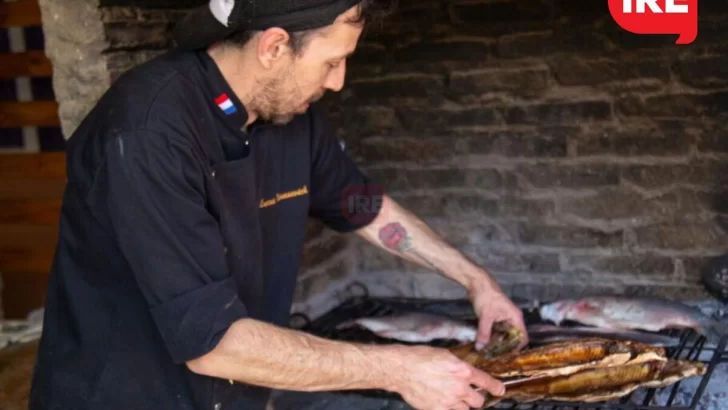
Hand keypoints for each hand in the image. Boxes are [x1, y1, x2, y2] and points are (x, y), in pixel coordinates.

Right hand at [384, 345, 504, 409]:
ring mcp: (449, 401)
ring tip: (454, 398)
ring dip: (463, 405)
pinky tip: (443, 402)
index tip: (499, 390)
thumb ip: (459, 365)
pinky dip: (450, 409)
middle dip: (476, 397)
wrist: (402, 369)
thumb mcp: (445, 355)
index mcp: (462, 371)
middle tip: (469, 394)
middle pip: (478, 400)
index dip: (496, 387)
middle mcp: (459, 387)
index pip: (486, 382)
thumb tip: (465, 371)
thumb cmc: (420, 358)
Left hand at [469, 281, 527, 350]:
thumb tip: (480, 347)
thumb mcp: (485, 316)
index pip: (522, 337)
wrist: (477, 282)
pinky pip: (496, 330)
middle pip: (513, 337)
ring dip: (497, 341)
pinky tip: (484, 342)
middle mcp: (512, 318)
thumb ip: (484, 333)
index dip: (517, 348)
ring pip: (503, 334)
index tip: (508, 357)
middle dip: (505, 347)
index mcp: (515, 317)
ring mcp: (503, 318)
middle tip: (496, 357)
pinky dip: (491, 336)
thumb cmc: (486, 296)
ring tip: (489, 352)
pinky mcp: (495, 317)